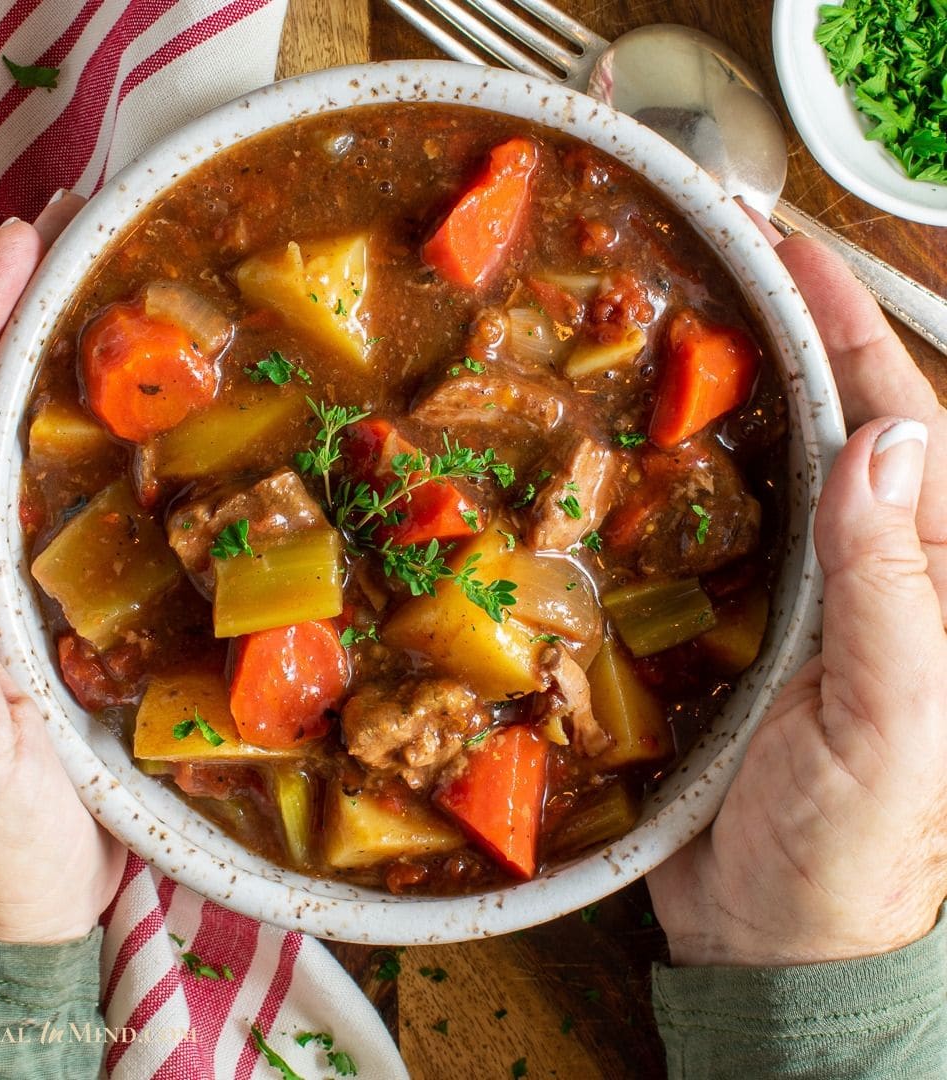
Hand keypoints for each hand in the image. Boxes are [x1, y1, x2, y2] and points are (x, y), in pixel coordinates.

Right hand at [648, 232, 946, 966]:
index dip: (842, 320)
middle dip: (762, 335)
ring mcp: (778, 593)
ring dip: (694, 403)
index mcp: (923, 569)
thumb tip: (883, 440)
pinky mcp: (713, 631)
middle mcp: (851, 564)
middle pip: (810, 423)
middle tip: (689, 265)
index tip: (782, 241)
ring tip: (634, 336)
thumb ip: (894, 590)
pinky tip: (597, 461)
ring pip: (738, 473)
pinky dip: (643, 493)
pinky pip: (679, 542)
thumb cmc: (853, 848)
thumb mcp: (893, 723)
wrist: (776, 938)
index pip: (891, 413)